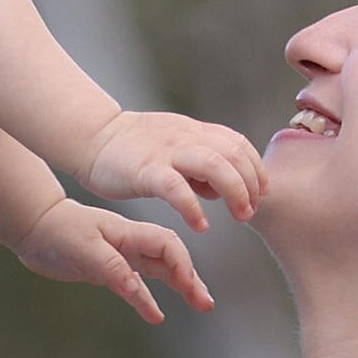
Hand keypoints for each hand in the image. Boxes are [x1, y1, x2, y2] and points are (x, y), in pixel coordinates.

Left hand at [11, 197, 217, 329]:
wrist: (34, 227)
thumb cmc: (57, 232)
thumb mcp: (84, 250)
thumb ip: (112, 269)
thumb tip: (135, 290)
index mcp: (128, 233)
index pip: (167, 245)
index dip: (182, 264)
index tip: (189, 285)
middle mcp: (130, 244)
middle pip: (171, 260)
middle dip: (191, 279)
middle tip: (205, 304)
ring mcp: (121, 257)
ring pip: (159, 272)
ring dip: (180, 288)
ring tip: (199, 304)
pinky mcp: (109, 270)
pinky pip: (136, 286)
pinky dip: (147, 300)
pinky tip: (157, 316)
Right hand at [80, 105, 266, 228]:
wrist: (94, 137)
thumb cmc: (134, 150)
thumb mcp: (175, 150)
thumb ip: (200, 167)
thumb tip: (221, 189)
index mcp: (195, 133)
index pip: (238, 144)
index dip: (256, 168)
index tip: (262, 192)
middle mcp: (187, 138)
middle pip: (233, 154)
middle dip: (250, 183)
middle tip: (250, 210)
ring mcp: (167, 152)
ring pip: (214, 164)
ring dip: (234, 191)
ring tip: (239, 215)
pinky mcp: (146, 170)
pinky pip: (176, 187)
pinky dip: (192, 206)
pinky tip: (200, 224)